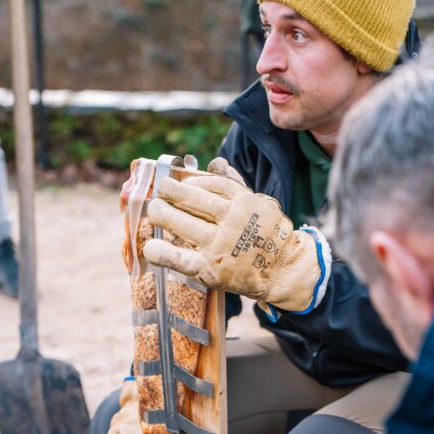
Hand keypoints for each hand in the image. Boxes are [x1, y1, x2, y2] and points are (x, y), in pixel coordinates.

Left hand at [143, 168, 330, 313]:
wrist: (283, 271)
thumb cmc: (269, 234)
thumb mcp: (259, 203)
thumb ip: (234, 183)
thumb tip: (216, 162)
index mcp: (243, 201)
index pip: (211, 184)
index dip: (191, 182)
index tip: (181, 182)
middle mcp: (230, 221)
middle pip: (192, 200)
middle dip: (170, 191)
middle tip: (161, 190)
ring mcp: (218, 245)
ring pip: (182, 224)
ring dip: (162, 214)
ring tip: (154, 209)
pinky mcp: (210, 269)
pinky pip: (181, 260)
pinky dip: (163, 254)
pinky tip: (150, 249)